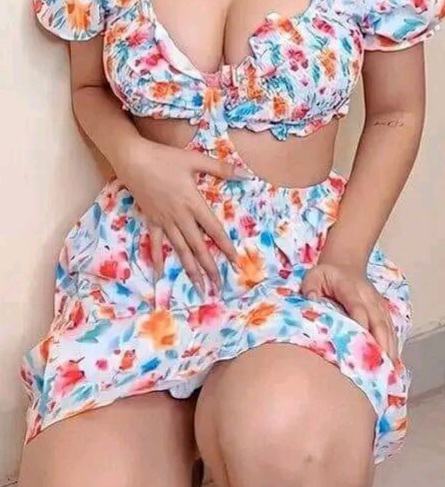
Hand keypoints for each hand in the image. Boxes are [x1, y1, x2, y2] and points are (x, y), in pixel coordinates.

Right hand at [115, 139, 250, 295]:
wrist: (134, 160)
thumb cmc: (165, 158)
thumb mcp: (195, 160)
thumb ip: (222, 169)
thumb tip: (246, 174)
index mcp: (194, 204)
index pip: (214, 230)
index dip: (226, 246)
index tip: (235, 262)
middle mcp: (181, 217)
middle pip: (198, 247)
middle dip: (209, 267)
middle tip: (218, 286)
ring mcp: (165, 222)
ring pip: (180, 250)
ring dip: (190, 270)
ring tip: (198, 287)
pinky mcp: (152, 221)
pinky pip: (156, 244)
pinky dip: (157, 259)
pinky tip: (160, 275)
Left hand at [301, 262, 397, 361]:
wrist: (345, 265)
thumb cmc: (326, 275)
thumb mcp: (313, 275)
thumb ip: (310, 287)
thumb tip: (311, 300)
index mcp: (350, 287)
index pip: (357, 306)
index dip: (360, 322)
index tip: (361, 342)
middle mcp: (368, 297)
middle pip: (378, 321)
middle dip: (380, 343)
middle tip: (379, 366)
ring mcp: (378, 305)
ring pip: (387, 327)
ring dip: (389, 348)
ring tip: (387, 371)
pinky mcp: (383, 312)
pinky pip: (391, 330)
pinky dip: (392, 346)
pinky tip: (392, 364)